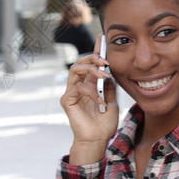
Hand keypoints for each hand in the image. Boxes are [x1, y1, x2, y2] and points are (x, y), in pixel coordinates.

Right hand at [60, 35, 118, 164]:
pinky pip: (77, 87)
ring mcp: (71, 92)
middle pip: (81, 62)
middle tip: (105, 61)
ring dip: (91, 69)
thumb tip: (108, 72)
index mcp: (89, 84)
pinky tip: (100, 101)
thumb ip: (109, 86)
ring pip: (76, 69)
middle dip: (93, 58)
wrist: (98, 140)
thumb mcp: (112, 101)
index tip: (101, 39)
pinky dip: (90, 91)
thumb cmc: (104, 124)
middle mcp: (78, 86)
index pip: (91, 64)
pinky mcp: (67, 100)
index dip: (95, 51)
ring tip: (103, 75)